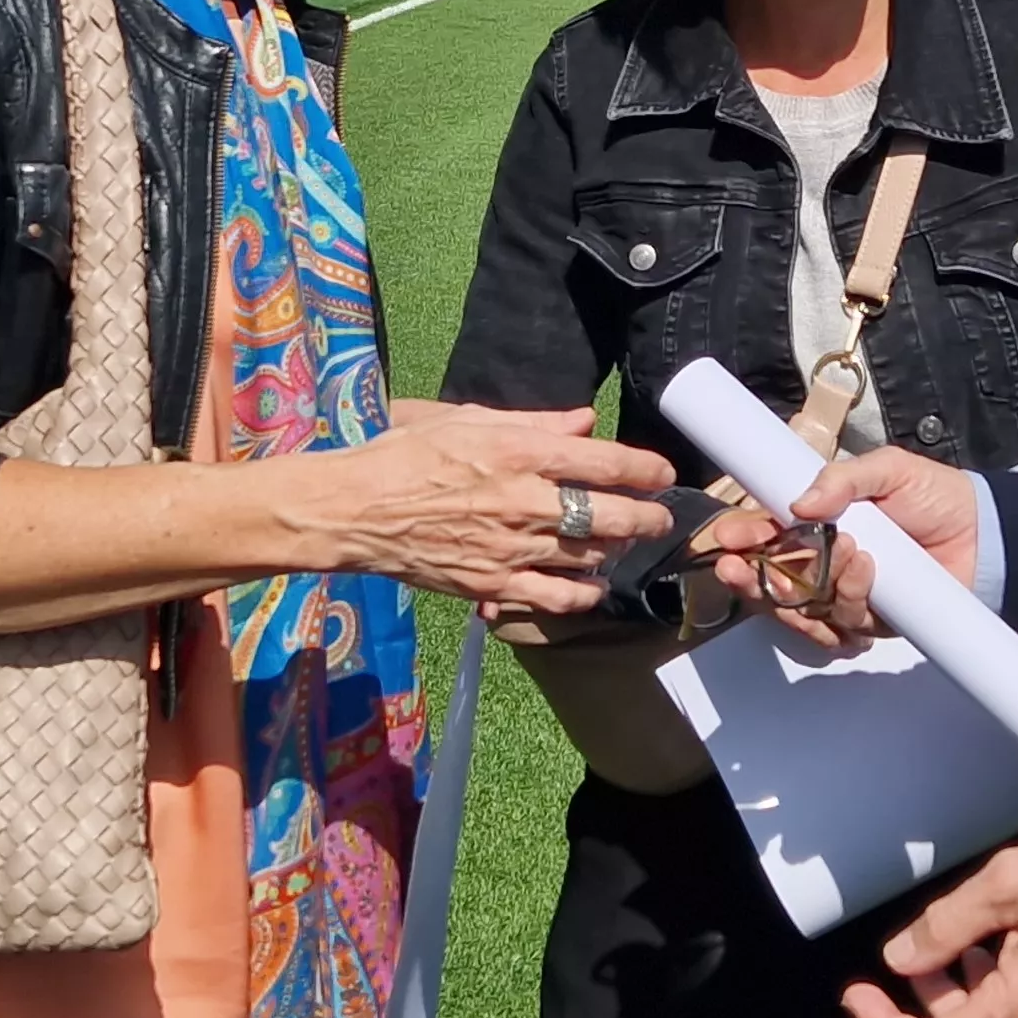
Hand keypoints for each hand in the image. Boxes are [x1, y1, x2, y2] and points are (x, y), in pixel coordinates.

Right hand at [293, 405, 673, 614]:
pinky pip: (554, 597)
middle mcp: (524, 501)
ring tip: (625, 544)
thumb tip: (584, 422)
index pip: (605, 462)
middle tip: (660, 518)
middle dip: (647, 517)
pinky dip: (583, 594)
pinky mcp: (492, 584)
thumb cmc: (404, 454)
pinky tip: (593, 587)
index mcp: (519, 453)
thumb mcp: (466, 420)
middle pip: (610, 514)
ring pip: (588, 555)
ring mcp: (510, 548)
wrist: (354, 509)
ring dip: (617, 551)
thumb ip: (534, 423)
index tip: (663, 473)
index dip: (645, 469)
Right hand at [704, 446, 983, 646]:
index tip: (728, 537)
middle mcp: (822, 560)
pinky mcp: (869, 619)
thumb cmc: (936, 496)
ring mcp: (843, 592)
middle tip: (740, 567)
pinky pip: (840, 625)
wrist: (985, 536)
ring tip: (850, 551)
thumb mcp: (890, 469)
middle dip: (751, 575)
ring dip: (814, 583)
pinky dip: (848, 602)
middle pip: (768, 579)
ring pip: (800, 607)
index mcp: (817, 520)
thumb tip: (800, 503)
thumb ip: (845, 478)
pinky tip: (868, 575)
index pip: (766, 533)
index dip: (743, 536)